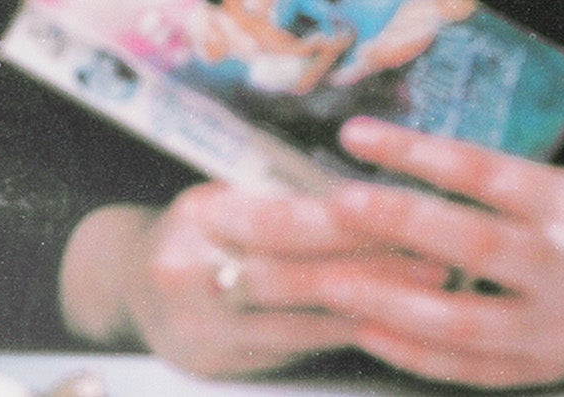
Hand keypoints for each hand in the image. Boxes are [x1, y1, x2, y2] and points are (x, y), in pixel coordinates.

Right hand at [60, 185, 447, 379]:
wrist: (126, 283)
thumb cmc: (197, 229)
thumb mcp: (227, 195)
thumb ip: (288, 202)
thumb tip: (377, 206)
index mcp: (199, 216)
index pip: (286, 221)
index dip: (351, 223)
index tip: (408, 218)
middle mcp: (192, 275)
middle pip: (299, 278)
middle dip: (375, 273)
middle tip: (437, 265)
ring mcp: (201, 330)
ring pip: (304, 324)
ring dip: (372, 311)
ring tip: (427, 299)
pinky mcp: (215, 367)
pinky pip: (294, 351)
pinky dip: (343, 337)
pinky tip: (385, 327)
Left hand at [308, 118, 563, 388]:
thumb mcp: (559, 189)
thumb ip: (489, 185)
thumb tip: (388, 158)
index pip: (486, 172)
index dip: (417, 152)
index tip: (356, 135)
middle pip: (477, 243)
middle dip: (400, 222)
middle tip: (337, 204)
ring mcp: (560, 328)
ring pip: (466, 319)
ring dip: (392, 300)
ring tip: (334, 282)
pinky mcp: (545, 373)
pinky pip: (469, 367)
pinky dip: (413, 351)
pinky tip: (368, 330)